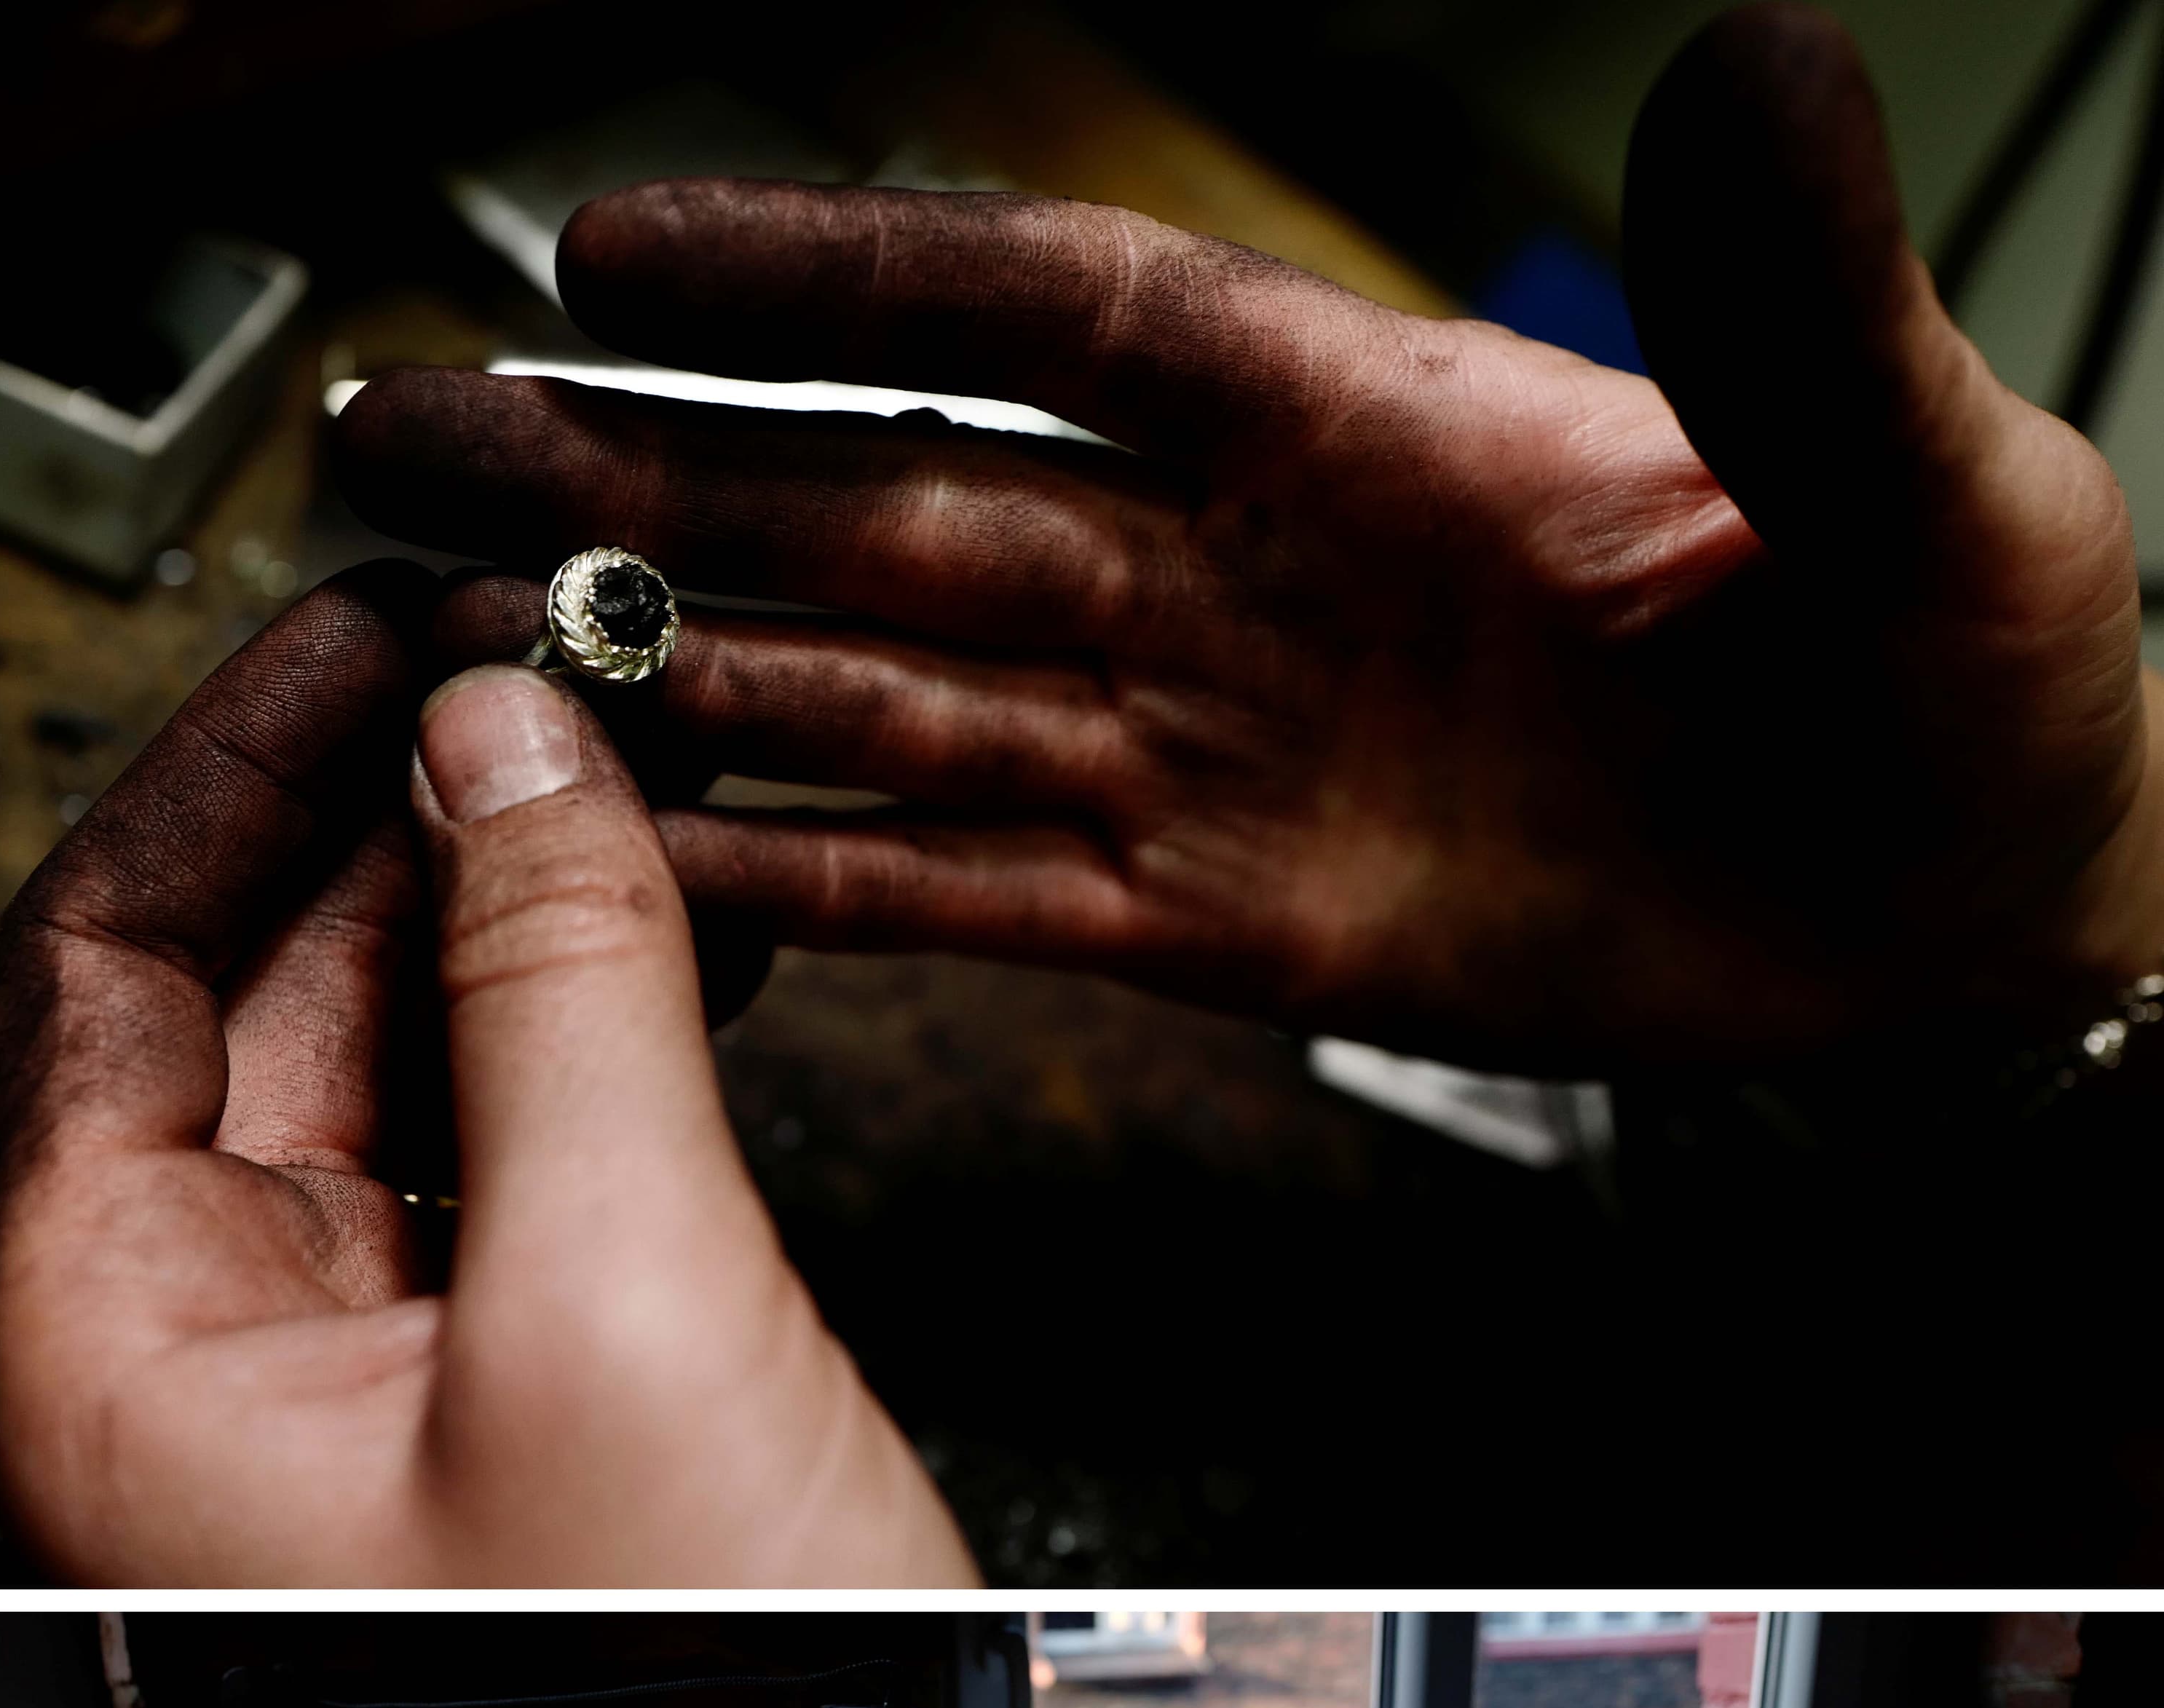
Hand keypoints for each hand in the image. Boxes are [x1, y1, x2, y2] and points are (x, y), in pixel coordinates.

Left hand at [0, 566, 970, 1584]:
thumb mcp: (622, 1305)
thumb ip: (561, 990)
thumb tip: (514, 742)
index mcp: (131, 1364)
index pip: (93, 977)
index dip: (225, 769)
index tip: (361, 624)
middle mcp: (212, 1367)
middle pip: (244, 1002)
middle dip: (383, 813)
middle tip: (525, 662)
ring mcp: (355, 1383)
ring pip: (382, 1072)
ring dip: (490, 903)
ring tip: (611, 759)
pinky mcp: (495, 1399)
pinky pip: (490, 1155)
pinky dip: (567, 1025)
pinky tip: (659, 928)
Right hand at [335, 5, 2163, 1077]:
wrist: (1968, 916)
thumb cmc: (1974, 673)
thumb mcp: (1919, 475)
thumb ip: (1793, 324)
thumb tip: (1763, 84)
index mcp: (1370, 424)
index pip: (1047, 310)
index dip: (828, 277)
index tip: (618, 248)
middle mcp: (1240, 575)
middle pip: (892, 497)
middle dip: (654, 473)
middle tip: (430, 447)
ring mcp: (1213, 751)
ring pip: (893, 694)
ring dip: (688, 678)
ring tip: (478, 663)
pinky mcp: (1224, 927)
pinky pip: (986, 892)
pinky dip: (832, 888)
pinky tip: (678, 873)